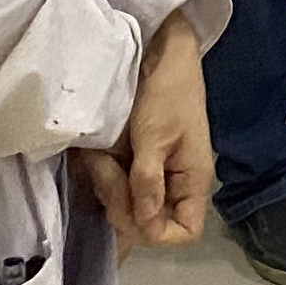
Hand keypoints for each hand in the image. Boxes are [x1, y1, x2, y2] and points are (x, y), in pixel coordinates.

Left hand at [87, 13, 210, 250]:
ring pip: (125, 207)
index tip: (135, 207)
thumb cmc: (166, 90)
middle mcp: (172, 185)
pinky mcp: (129, 164)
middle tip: (106, 170)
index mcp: (192, 180)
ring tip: (98, 157)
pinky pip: (113, 188)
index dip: (158, 232)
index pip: (184, 232)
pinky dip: (101, 178)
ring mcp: (149, 175)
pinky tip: (94, 158)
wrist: (156, 52)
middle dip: (122, 204)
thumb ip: (148, 181)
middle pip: (147, 224)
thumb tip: (146, 225)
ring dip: (106, 188)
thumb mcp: (156, 135)